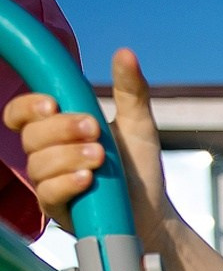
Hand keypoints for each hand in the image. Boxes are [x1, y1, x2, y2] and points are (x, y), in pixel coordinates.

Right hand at [2, 48, 170, 243]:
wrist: (154, 216)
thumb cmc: (140, 171)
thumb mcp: (138, 125)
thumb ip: (130, 90)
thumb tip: (126, 53)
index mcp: (57, 130)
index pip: (21, 114)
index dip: (27, 106)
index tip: (52, 103)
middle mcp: (47, 156)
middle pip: (31, 137)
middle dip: (61, 129)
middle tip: (94, 128)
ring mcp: (50, 184)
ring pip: (38, 165)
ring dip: (68, 155)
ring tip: (100, 156)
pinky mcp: (59, 213)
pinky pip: (49, 194)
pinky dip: (66, 183)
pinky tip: (87, 179)